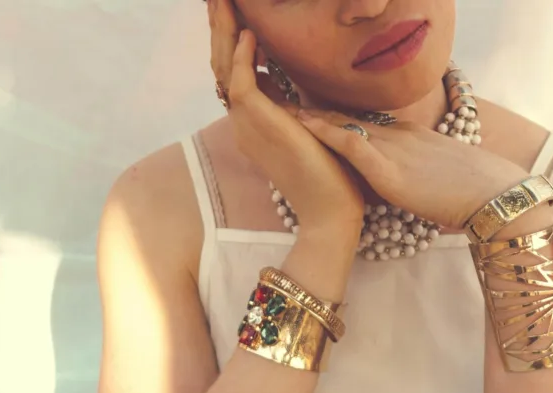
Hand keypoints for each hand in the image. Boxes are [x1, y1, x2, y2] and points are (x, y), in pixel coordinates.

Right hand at [208, 0, 362, 237]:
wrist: (331, 211)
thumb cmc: (329, 176)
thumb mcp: (309, 132)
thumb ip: (295, 109)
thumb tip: (296, 87)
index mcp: (254, 123)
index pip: (234, 73)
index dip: (232, 42)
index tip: (235, 14)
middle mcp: (244, 122)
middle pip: (223, 66)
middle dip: (220, 29)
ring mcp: (248, 125)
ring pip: (226, 69)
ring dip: (225, 33)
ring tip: (224, 2)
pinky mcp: (261, 126)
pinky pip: (243, 84)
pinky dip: (244, 58)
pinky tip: (251, 34)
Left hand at [297, 110, 551, 230]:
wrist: (496, 196)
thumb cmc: (475, 192)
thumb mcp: (441, 175)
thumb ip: (418, 174)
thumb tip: (408, 183)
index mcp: (410, 139)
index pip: (366, 125)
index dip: (338, 120)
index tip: (313, 116)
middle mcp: (398, 137)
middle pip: (349, 120)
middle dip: (317, 113)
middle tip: (286, 105)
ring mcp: (393, 150)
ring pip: (344, 126)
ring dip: (311, 118)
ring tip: (280, 109)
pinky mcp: (389, 169)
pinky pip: (351, 143)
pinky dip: (326, 133)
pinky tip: (304, 126)